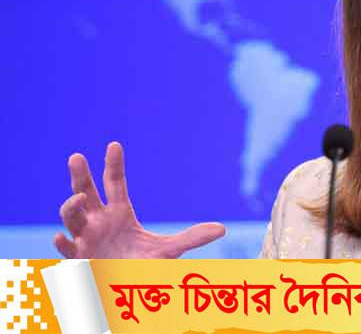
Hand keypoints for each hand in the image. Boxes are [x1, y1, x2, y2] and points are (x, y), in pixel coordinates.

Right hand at [55, 142, 225, 257]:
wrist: (125, 291)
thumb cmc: (142, 266)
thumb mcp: (168, 251)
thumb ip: (191, 238)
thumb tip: (222, 229)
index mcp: (119, 213)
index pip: (114, 183)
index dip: (113, 164)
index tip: (114, 144)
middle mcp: (99, 221)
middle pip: (85, 192)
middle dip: (79, 176)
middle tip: (76, 157)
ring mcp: (86, 238)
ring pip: (71, 217)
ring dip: (71, 207)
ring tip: (78, 199)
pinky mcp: (79, 258)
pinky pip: (66, 248)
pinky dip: (62, 242)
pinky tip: (61, 236)